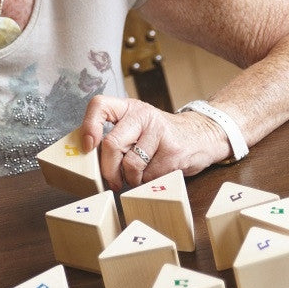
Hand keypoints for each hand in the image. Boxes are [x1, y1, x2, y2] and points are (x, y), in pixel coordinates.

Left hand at [79, 94, 230, 188]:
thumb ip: (116, 136)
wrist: (200, 136)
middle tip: (112, 181)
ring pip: (130, 165)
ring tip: (136, 177)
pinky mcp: (173, 151)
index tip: (88, 147)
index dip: (89, 126)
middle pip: (112, 144)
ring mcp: (160, 132)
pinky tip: (155, 173)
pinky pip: (149, 176)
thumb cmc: (160, 136)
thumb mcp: (136, 126)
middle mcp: (143, 115)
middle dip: (108, 170)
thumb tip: (89, 161)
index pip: (99, 105)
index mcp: (129, 107)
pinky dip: (147, 182)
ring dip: (130, 179)